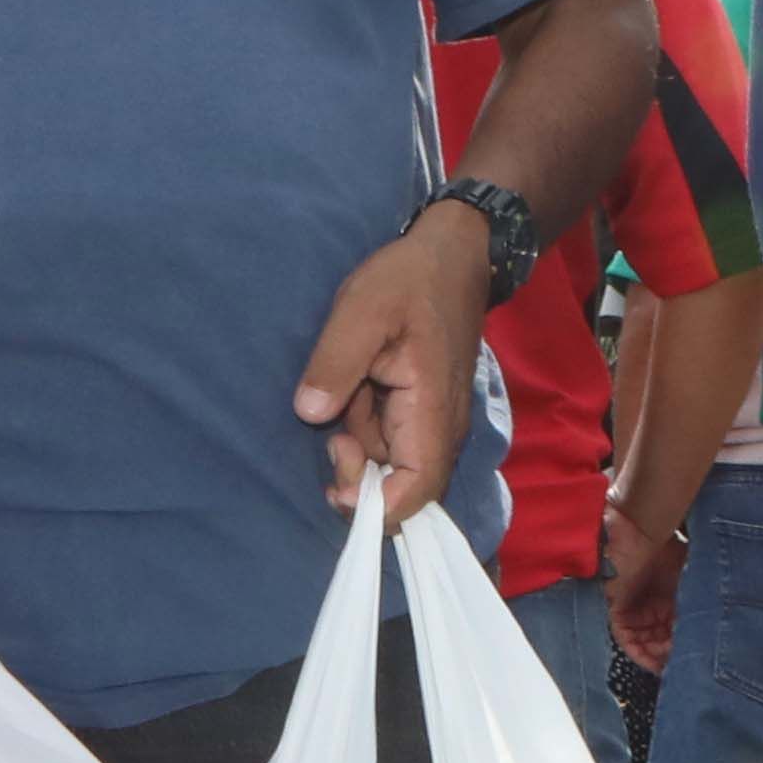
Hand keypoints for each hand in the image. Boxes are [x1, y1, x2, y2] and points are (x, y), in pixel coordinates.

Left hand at [291, 211, 496, 513]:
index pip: (417, 492)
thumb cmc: (409, 279)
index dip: (376, 507)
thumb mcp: (362, 309)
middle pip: (402, 491)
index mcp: (432, 410)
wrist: (452, 255)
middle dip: (358, 478)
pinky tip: (356, 390)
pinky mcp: (421, 412)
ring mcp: (433, 422)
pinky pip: (388, 440)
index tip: (334, 485)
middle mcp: (440, 428)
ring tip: (347, 391)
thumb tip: (311, 413)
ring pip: (389, 464)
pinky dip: (364, 427)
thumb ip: (336, 363)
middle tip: (332, 434)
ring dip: (358, 444)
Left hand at [604, 506, 687, 671]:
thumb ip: (703, 595)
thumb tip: (725, 618)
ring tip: (675, 667)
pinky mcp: (618, 612)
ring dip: (660, 657)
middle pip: (662, 640)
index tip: (699, 659)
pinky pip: (627, 641)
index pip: (677, 629)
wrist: (641, 530)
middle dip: (674, 655)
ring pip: (647, 644)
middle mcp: (651, 606)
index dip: (687, 644)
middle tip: (688, 666)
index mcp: (670, 597)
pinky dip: (641, 654)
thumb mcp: (694, 574)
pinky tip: (655, 663)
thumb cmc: (669, 547)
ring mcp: (634, 610)